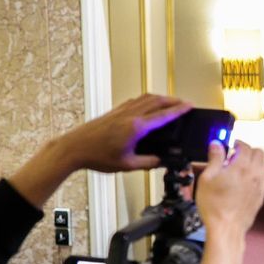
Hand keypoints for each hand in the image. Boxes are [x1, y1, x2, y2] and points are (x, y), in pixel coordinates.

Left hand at [6, 94, 191, 208]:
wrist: (73, 148)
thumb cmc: (96, 156)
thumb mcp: (127, 165)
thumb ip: (148, 162)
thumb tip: (161, 161)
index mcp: (136, 127)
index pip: (163, 115)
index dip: (179, 110)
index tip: (189, 106)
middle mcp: (129, 115)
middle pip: (157, 101)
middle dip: (173, 100)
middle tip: (185, 103)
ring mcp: (121, 111)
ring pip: (146, 98)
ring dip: (161, 98)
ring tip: (170, 102)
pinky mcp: (114, 112)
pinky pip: (135, 101)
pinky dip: (147, 100)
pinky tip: (148, 105)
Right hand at [194, 141, 263, 263]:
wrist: (226, 228)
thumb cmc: (214, 205)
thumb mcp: (207, 178)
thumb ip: (214, 159)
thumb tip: (216, 145)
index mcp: (241, 166)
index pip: (245, 146)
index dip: (238, 143)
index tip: (231, 146)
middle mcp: (254, 174)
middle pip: (259, 153)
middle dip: (248, 151)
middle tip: (235, 156)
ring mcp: (260, 186)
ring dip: (254, 162)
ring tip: (240, 168)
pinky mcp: (261, 197)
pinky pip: (263, 180)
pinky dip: (256, 176)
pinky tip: (244, 182)